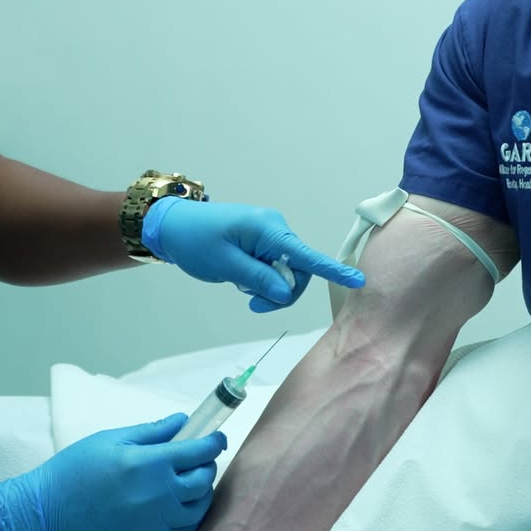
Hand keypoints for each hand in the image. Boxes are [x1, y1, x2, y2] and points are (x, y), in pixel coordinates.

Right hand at [0, 414, 224, 530]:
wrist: (46, 512)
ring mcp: (155, 521)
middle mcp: (159, 493)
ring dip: (202, 491)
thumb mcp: (112, 438)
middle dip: (207, 464)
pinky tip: (183, 505)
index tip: (217, 436)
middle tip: (200, 456)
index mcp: (149, 462)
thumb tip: (183, 421)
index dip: (214, 441)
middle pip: (203, 478)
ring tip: (192, 480)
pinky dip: (191, 517)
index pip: (199, 451)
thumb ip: (152, 431)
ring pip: (199, 507)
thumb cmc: (75, 468)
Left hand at [142, 198, 364, 310]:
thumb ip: (258, 278)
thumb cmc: (195, 240)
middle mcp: (274, 229)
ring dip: (271, 288)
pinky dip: (264, 280)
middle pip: (298, 270)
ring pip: (287, 272)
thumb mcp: (225, 264)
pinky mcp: (262, 243)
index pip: (305, 254)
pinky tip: (243, 281)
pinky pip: (275, 267)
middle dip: (282, 292)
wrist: (173, 226)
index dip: (331, 270)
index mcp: (267, 229)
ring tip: (244, 291)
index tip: (357, 280)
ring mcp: (269, 235)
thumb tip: (286, 292)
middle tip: (253, 304)